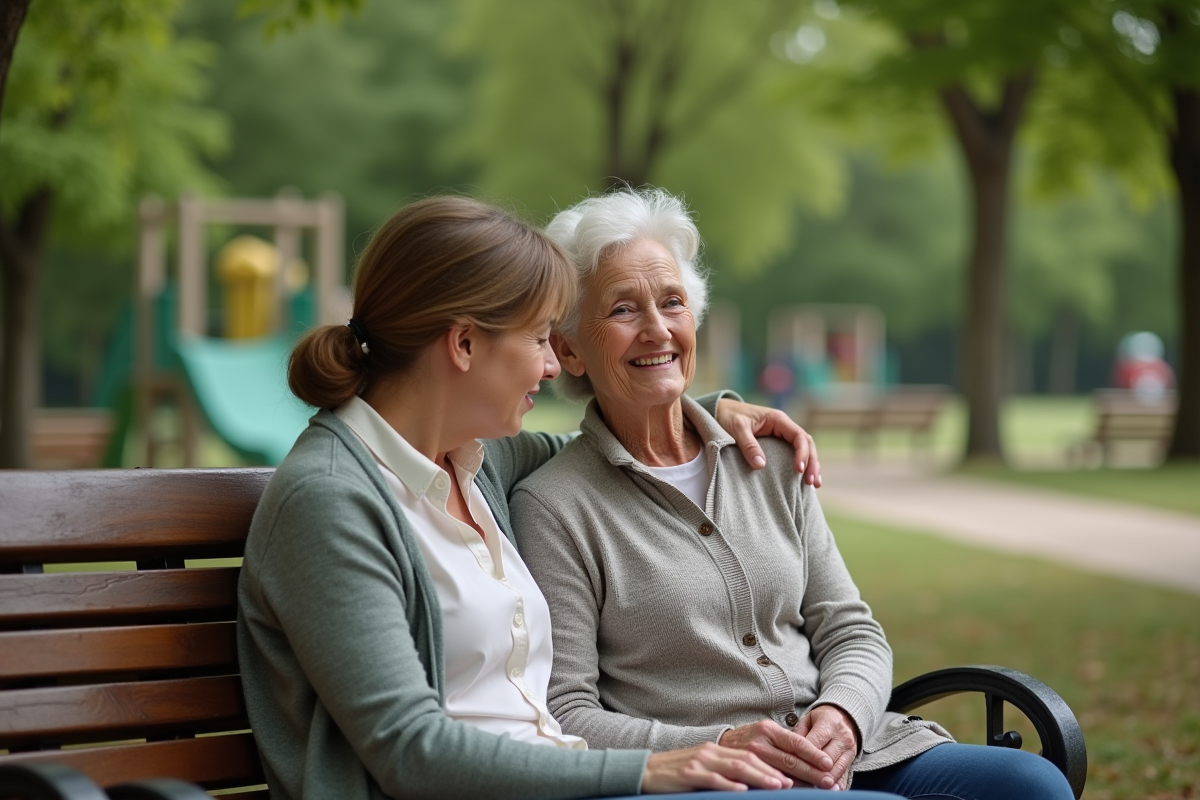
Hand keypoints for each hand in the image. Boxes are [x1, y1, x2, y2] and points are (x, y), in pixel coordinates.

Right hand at [642, 742, 792, 792]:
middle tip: (792, 783)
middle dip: (773, 771)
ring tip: (776, 785)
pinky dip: (729, 785)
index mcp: (718, 749)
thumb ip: (726, 771)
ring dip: (758, 777)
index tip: (793, 775)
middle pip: (749, 758)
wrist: (646, 770)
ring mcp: (700, 761)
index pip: (752, 754)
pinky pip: (712, 779)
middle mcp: (712, 752)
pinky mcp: (688, 774)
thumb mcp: (705, 767)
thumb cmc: (678, 772)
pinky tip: (742, 792)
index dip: (773, 763)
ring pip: (735, 766)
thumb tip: (753, 785)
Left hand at [714, 398, 821, 486]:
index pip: (799, 436)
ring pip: (803, 450)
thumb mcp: (737, 428)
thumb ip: (748, 444)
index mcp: (778, 419)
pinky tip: (803, 482)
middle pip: (806, 444)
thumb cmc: (728, 417)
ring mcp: (781, 436)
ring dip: (811, 466)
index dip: (802, 453)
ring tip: (814, 485)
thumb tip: (761, 465)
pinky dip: (801, 466)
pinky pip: (792, 455)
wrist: (719, 411)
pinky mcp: (775, 445)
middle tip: (812, 483)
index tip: (799, 470)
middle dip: (812, 463)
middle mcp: (783, 427)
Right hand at [718, 720, 838, 787]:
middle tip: (828, 782)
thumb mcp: (767, 733)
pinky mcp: (741, 769)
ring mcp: (747, 755)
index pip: (796, 742)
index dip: (813, 754)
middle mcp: (758, 741)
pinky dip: (774, 786)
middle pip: (789, 760)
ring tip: (812, 789)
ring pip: (776, 772)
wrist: (721, 741)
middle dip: (811, 773)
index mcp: (768, 729)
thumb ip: (786, 743)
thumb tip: (814, 758)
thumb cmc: (750, 738)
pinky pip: (759, 779)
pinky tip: (784, 791)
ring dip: (796, 783)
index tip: (828, 764)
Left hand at [794, 705, 858, 789]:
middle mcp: (842, 737)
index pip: (815, 743)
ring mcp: (849, 750)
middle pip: (826, 759)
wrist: (845, 718)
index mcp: (829, 723)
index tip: (789, 765)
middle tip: (795, 780)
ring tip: (807, 787)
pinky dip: (833, 784)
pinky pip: (843, 776)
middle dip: (811, 771)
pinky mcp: (852, 760)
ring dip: (821, 780)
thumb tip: (788, 751)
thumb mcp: (807, 720)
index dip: (802, 755)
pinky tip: (824, 789)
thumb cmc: (820, 720)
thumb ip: (798, 734)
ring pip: (835, 770)